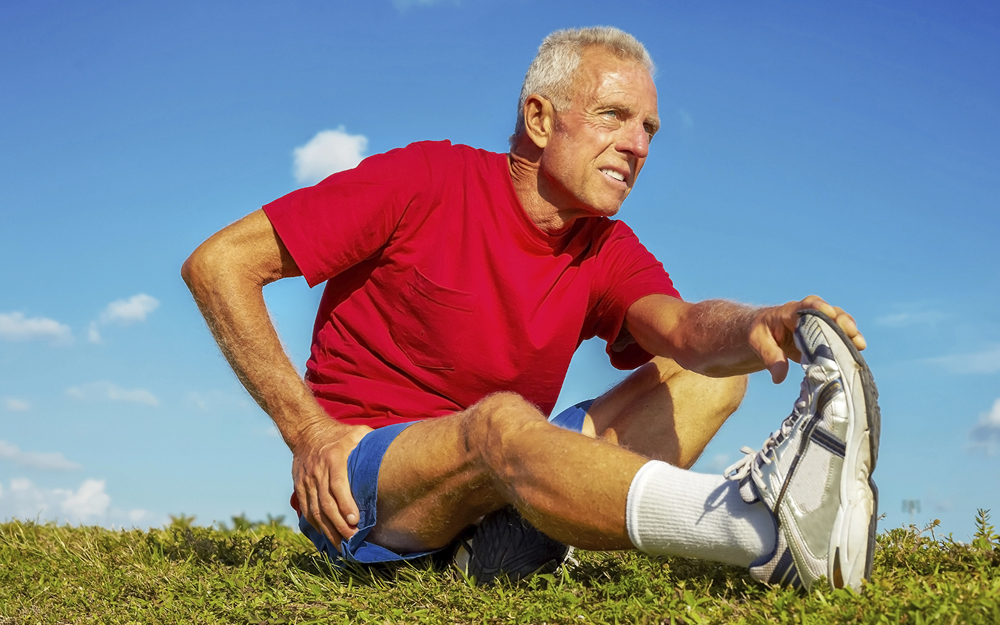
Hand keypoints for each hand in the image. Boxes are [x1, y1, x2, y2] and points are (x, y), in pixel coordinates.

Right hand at [292, 420, 372, 550]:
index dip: (346, 504)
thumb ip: (373, 443)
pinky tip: (328, 537)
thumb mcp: (358, 433)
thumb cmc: (340, 435)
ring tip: (342, 546)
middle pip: (326, 503)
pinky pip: (307, 511)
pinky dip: (316, 527)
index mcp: (333, 458)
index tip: (356, 520)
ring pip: (315, 511)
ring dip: (328, 530)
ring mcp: (306, 481)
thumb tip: (398, 452)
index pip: (337, 485)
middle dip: (339, 524)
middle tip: (353, 539)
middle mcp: (317, 471)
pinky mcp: (300, 489)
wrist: (307, 432)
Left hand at [749, 295, 865, 383]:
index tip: (828, 313)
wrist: (764, 333)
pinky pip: (840, 335)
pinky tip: (858, 351)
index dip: (819, 307)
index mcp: (789, 312)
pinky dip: (849, 342)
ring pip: (839, 322)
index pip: (806, 305)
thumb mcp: (758, 343)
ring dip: (850, 331)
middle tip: (849, 332)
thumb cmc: (760, 334)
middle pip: (829, 312)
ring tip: (859, 344)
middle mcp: (808, 314)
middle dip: (841, 320)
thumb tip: (779, 378)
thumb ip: (769, 357)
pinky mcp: (824, 335)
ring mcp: (818, 324)